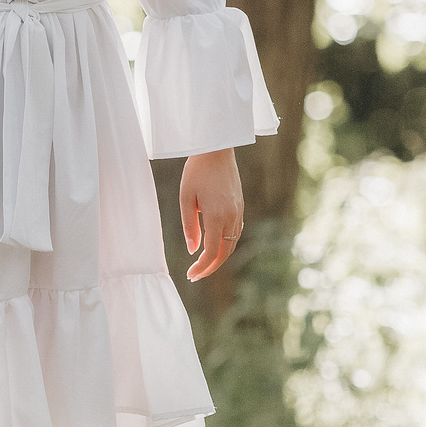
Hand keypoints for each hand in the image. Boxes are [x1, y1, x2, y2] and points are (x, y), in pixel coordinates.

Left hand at [179, 149, 244, 282]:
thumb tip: (193, 250)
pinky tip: (214, 246)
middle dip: (210, 268)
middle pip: (225, 253)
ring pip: (232, 244)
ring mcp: (238, 211)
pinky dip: (225, 244)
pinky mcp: (240, 206)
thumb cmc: (196, 171)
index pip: (211, 252)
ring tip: (203, 264)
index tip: (190, 275)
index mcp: (217, 216)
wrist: (216, 149)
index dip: (201, 268)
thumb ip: (189, 226)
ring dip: (219, 257)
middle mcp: (231, 217)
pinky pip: (235, 232)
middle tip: (195, 276)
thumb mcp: (186, 198)